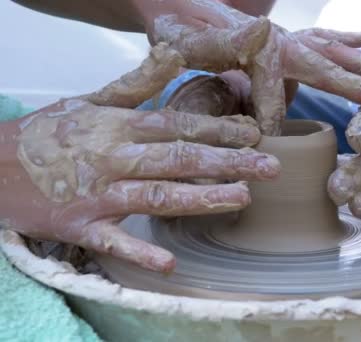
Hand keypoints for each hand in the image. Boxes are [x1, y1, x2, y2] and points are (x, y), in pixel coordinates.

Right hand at [0, 44, 279, 271]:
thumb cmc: (47, 133)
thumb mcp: (91, 100)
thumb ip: (137, 82)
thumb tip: (173, 52)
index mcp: (119, 125)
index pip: (177, 124)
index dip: (218, 128)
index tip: (256, 132)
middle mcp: (114, 158)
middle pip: (178, 158)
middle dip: (227, 162)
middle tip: (270, 167)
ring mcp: (98, 194)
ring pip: (156, 196)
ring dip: (199, 198)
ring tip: (241, 199)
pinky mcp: (80, 227)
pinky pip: (113, 241)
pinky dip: (140, 252)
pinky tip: (171, 263)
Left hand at [133, 0, 360, 134]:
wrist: (173, 1)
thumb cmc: (173, 24)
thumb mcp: (184, 39)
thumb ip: (222, 44)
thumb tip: (264, 39)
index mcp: (260, 48)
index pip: (279, 85)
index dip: (275, 111)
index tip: (272, 136)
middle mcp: (283, 41)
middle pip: (332, 66)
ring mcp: (287, 38)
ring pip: (337, 54)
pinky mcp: (285, 38)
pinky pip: (324, 40)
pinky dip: (347, 40)